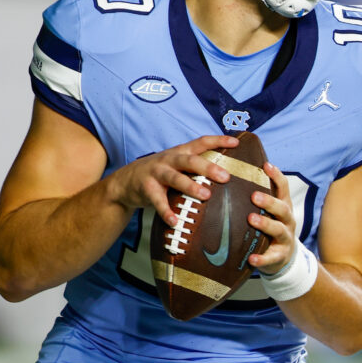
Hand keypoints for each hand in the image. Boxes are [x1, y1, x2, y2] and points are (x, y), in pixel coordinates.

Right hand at [109, 135, 237, 226]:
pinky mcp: (147, 189)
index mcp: (180, 152)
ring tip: (206, 196)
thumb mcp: (177, 164)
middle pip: (190, 160)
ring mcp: (157, 173)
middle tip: (225, 177)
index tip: (236, 143)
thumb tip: (228, 173)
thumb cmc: (161, 172)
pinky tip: (176, 221)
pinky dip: (167, 212)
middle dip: (208, 167)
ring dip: (191, 186)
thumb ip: (196, 165)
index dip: (218, 141)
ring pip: (175, 178)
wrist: (125, 181)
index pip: (201, 142)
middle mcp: (169, 159)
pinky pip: (158, 201)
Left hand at [247, 163, 296, 274]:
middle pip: (282, 208)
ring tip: (251, 220)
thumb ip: (258, 197)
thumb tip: (232, 174)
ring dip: (265, 224)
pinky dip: (262, 258)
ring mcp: (285, 238)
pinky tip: (251, 258)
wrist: (283, 257)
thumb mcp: (270, 211)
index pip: (283, 187)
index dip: (276, 176)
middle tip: (254, 196)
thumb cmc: (270, 227)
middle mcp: (287, 220)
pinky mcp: (279, 256)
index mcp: (283, 206)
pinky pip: (271, 258)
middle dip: (269, 201)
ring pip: (278, 230)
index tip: (266, 165)